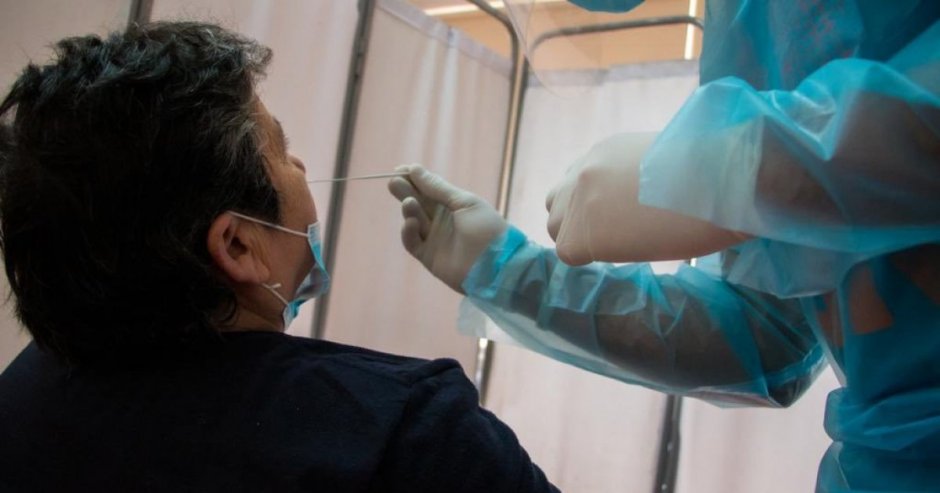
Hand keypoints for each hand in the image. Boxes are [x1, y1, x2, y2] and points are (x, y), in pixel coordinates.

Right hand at [388, 165, 507, 293]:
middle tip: (393, 182)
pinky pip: (412, 242)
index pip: (428, 188)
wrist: (496, 266)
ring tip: (409, 202)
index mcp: (453, 204)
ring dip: (409, 209)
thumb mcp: (465, 203)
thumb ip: (438, 188)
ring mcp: (434, 238)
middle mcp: (441, 219)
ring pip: (413, 220)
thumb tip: (414, 169)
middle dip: (405, 191)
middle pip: (417, 202)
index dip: (414, 179)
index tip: (400, 170)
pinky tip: (411, 223)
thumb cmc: (486, 229)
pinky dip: (408, 232)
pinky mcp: (428, 256)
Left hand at [546, 132, 746, 264]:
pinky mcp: (583, 230)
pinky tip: (624, 252)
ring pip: (557, 227)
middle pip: (558, 203)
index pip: (579, 181)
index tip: (618, 217)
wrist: (725, 182)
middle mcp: (587, 169)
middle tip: (617, 235)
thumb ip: (644, 179)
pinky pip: (567, 253)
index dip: (594, 204)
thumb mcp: (670, 163)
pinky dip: (589, 258)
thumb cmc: (719, 173)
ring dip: (582, 239)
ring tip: (624, 244)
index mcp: (607, 150)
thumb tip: (649, 204)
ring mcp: (581, 199)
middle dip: (579, 220)